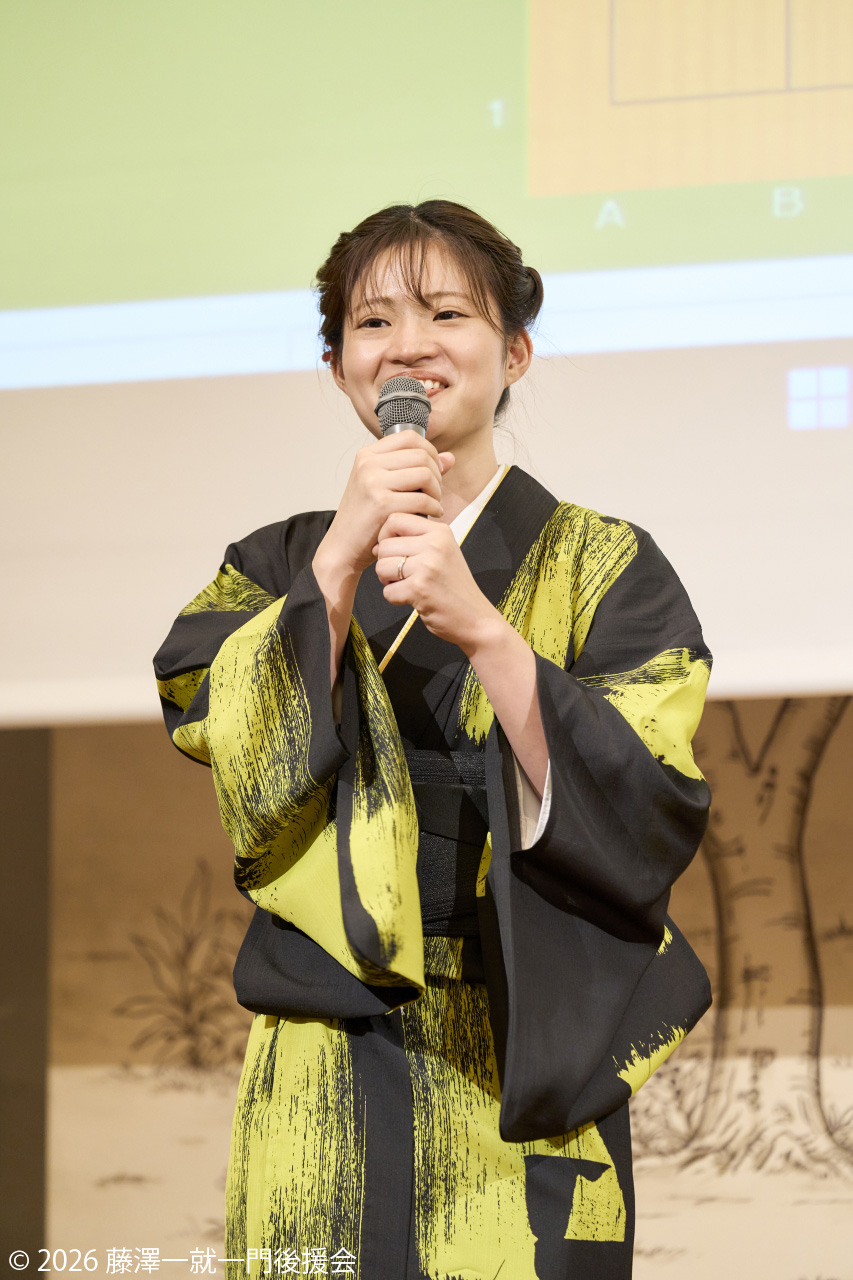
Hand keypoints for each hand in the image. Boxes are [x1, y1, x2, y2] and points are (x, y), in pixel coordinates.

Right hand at [318, 431, 454, 576]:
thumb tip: (449, 457)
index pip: (410, 437)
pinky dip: (434, 507)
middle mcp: (368, 463)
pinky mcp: (382, 503)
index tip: (434, 470)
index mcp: (367, 455)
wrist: (343, 546)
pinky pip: (422, 499)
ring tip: (434, 503)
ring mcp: (373, 482)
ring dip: (437, 491)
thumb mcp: (385, 486)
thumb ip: (416, 469)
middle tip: (435, 493)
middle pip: (421, 455)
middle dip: (437, 475)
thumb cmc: (365, 518)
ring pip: (425, 474)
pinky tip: (432, 514)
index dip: (430, 451)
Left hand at [374, 511, 497, 649]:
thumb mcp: (442, 553)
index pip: (395, 519)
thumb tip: (375, 545)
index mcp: (440, 531)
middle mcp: (435, 544)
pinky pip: (388, 591)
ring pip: (381, 567)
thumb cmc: (454, 587)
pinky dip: (395, 599)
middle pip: (385, 545)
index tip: (396, 551)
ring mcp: (427, 566)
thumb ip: (414, 542)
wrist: (475, 618)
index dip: (386, 536)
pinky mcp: (419, 588)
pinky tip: (413, 599)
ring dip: (388, 581)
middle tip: (403, 575)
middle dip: (386, 563)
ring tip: (407, 586)